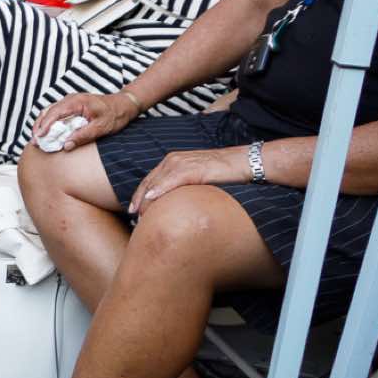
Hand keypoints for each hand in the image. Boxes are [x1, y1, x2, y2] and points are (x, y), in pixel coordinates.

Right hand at [31, 89, 140, 151]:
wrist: (124, 105)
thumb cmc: (115, 115)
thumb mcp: (101, 128)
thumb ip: (83, 136)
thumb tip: (66, 146)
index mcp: (77, 102)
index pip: (55, 113)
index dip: (45, 126)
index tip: (38, 137)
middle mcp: (71, 99)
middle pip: (48, 111)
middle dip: (39, 126)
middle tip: (34, 141)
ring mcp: (70, 101)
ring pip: (50, 111)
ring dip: (42, 125)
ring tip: (37, 139)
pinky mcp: (71, 106)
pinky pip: (56, 113)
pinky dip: (49, 122)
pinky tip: (47, 133)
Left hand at [127, 145, 247, 214]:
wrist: (244, 162)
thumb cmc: (224, 173)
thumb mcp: (197, 180)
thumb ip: (183, 188)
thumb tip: (175, 206)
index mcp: (172, 162)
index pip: (150, 181)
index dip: (139, 196)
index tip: (133, 211)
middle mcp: (173, 160)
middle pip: (149, 182)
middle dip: (139, 200)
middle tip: (133, 218)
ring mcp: (182, 163)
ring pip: (156, 182)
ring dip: (146, 200)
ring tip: (141, 216)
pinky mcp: (193, 168)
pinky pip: (172, 180)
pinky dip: (160, 189)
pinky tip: (152, 199)